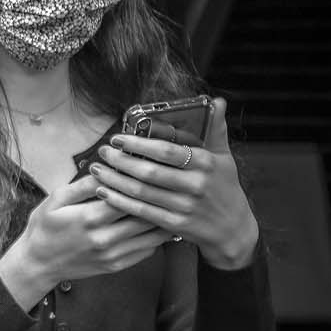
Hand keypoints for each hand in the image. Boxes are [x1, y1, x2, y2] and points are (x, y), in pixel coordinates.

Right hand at [0, 173, 166, 308]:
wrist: (38, 264)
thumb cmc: (45, 228)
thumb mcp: (55, 200)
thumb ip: (83, 185)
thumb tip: (105, 168)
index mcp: (89, 218)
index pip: (127, 196)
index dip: (141, 182)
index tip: (152, 170)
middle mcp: (105, 238)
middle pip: (145, 215)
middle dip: (158, 199)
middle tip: (172, 185)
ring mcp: (113, 255)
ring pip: (152, 235)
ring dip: (164, 219)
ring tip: (172, 203)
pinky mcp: (116, 265)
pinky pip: (146, 251)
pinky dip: (157, 237)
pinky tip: (160, 224)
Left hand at [88, 98, 259, 269]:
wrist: (234, 229)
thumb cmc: (225, 188)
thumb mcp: (224, 158)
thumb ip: (216, 130)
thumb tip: (217, 101)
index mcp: (206, 163)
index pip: (167, 151)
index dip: (139, 144)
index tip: (118, 137)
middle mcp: (196, 184)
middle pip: (150, 171)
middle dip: (121, 160)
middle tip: (103, 151)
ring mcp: (186, 206)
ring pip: (142, 191)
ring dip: (115, 180)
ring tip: (97, 169)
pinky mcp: (176, 225)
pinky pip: (142, 211)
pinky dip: (120, 201)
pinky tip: (104, 192)